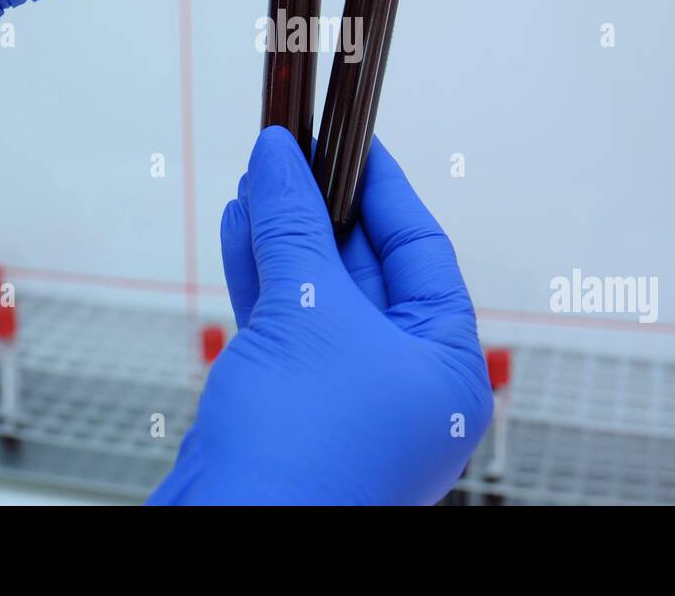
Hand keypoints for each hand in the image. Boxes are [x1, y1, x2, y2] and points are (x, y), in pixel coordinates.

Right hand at [150, 128, 491, 504]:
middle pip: (366, 266)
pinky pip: (282, 322)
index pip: (421, 250)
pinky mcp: (292, 405)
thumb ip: (295, 227)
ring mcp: (345, 396)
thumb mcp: (308, 315)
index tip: (353, 140)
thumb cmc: (303, 464)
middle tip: (294, 152)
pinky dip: (259, 273)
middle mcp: (403, 382)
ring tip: (260, 177)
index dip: (383, 188)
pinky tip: (240, 227)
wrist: (228, 535)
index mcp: (445, 367)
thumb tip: (282, 158)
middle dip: (323, 207)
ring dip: (284, 234)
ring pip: (317, 292)